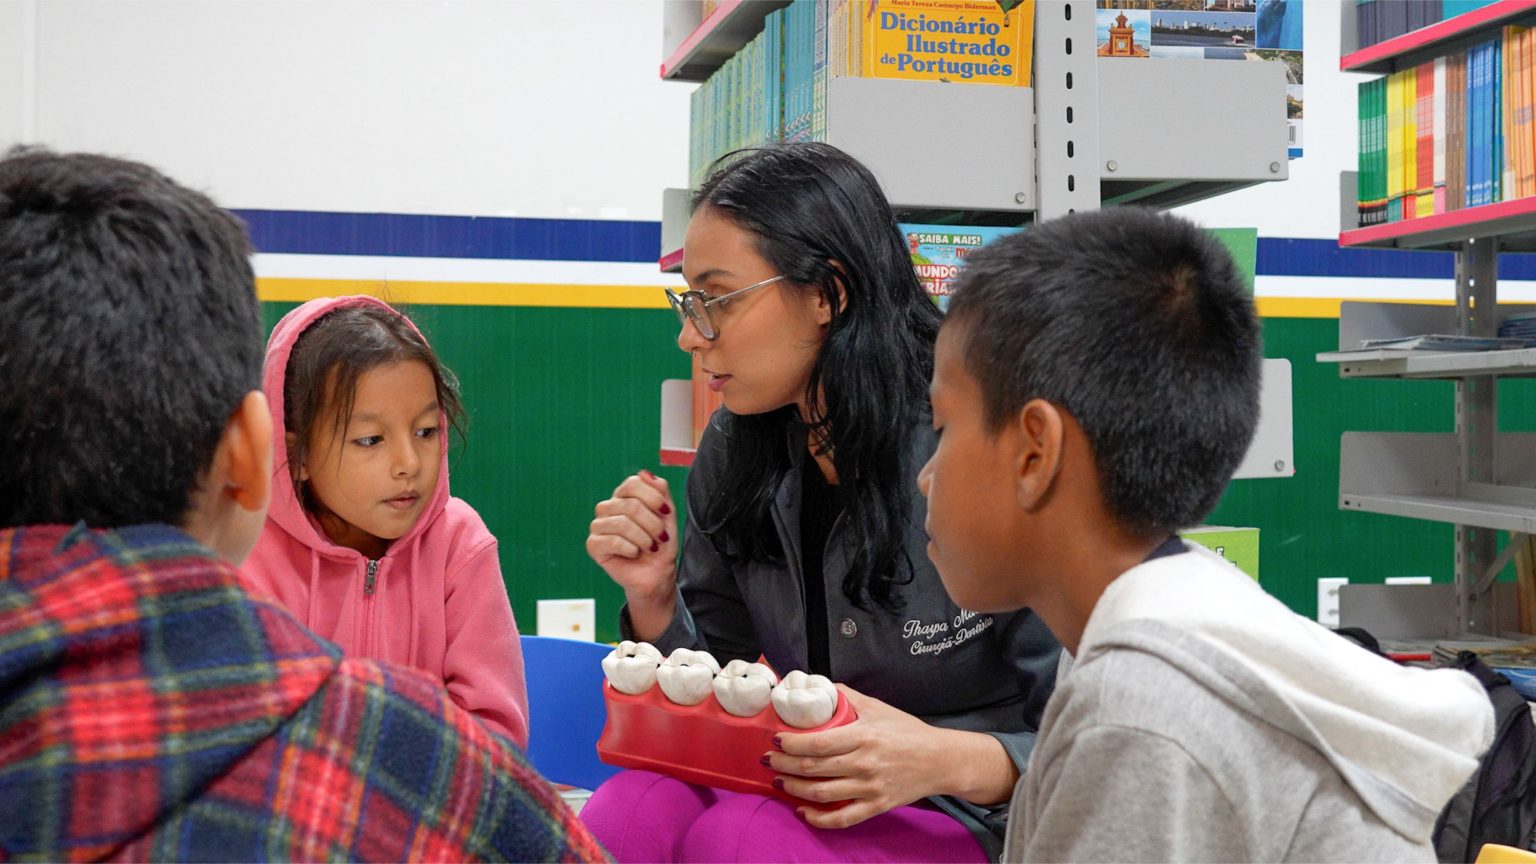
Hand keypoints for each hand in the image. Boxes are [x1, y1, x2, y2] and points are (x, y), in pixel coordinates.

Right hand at [586, 470, 678, 635]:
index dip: (653, 498)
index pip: (633, 483)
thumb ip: (660, 491)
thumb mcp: (667, 516)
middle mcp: (609, 507)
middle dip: (652, 524)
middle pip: (631, 505)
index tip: (667, 513)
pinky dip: (630, 549)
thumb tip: (645, 473)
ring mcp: (599, 525)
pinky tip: (634, 554)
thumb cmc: (661, 544)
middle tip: (661, 538)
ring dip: (643, 539)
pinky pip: (612, 540)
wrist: (657, 574)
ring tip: (649, 548)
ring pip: (622, 524)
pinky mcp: (593, 544)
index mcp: (624, 496)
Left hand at [765, 685, 1016, 828]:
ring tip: (779, 781)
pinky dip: (819, 819)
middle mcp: (865, 764)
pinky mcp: (876, 806)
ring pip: (822, 793)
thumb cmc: (907, 731)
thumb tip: (820, 685)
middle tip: (768, 759)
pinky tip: (803, 812)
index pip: (819, 743)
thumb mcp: (879, 707)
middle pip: (814, 768)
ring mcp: (870, 788)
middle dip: (784, 765)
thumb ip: (849, 696)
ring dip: (794, 789)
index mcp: (864, 736)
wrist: (939, 760)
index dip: (792, 743)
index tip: (776, 739)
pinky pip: (843, 818)